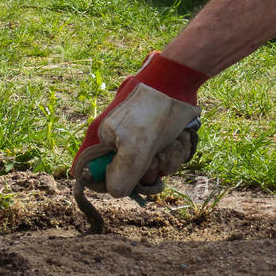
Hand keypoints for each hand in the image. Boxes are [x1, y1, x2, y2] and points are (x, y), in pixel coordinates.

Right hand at [71, 52, 204, 196]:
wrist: (179, 83)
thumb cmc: (154, 112)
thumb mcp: (134, 148)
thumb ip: (121, 174)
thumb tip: (114, 192)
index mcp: (104, 140)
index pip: (95, 174)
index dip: (114, 184)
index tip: (134, 183)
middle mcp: (120, 141)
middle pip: (131, 176)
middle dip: (150, 170)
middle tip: (156, 157)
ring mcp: (141, 140)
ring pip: (154, 167)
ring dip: (167, 158)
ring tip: (170, 140)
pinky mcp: (161, 138)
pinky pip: (168, 156)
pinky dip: (177, 149)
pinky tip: (179, 136)